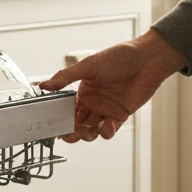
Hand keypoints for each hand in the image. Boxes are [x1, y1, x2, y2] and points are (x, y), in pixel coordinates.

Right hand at [39, 29, 184, 142]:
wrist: (147, 60)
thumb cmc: (120, 57)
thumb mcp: (88, 65)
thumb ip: (65, 77)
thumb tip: (44, 84)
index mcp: (83, 90)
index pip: (68, 110)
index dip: (62, 119)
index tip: (57, 125)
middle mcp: (94, 101)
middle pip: (78, 124)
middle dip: (72, 131)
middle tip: (69, 133)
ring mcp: (107, 109)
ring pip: (92, 130)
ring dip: (87, 134)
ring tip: (87, 131)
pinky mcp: (120, 115)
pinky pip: (109, 130)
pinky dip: (106, 132)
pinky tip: (106, 126)